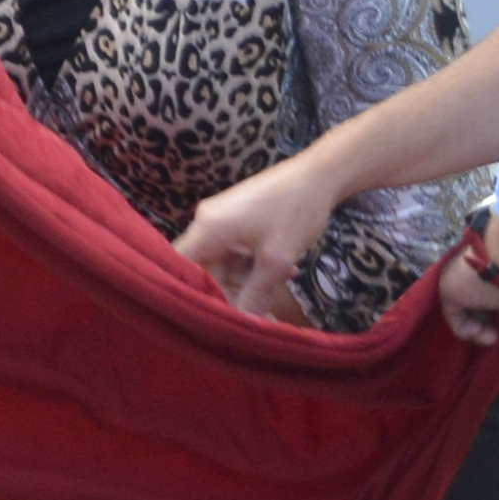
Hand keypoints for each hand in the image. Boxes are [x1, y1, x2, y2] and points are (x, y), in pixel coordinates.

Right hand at [173, 155, 336, 317]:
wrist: (320, 175)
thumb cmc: (294, 213)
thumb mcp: (275, 261)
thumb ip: (254, 294)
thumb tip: (244, 324)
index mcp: (207, 228)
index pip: (178, 264)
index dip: (188, 292)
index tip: (206, 316)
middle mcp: (207, 221)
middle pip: (203, 267)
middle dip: (228, 290)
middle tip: (256, 310)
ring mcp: (223, 218)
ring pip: (223, 261)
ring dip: (248, 278)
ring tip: (279, 285)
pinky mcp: (238, 218)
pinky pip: (235, 250)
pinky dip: (254, 263)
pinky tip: (283, 270)